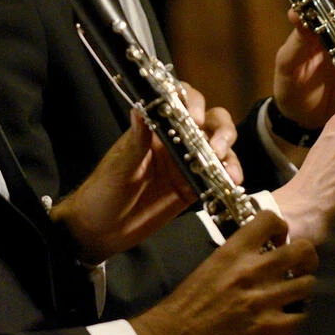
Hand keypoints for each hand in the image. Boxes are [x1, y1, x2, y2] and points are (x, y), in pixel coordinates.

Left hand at [53, 83, 240, 263]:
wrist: (100, 231)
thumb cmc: (103, 192)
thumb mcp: (119, 166)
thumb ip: (136, 140)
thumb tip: (140, 108)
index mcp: (155, 128)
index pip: (180, 102)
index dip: (193, 102)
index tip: (195, 118)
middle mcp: (176, 140)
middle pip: (210, 121)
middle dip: (221, 130)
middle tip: (217, 147)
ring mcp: (188, 164)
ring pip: (220, 147)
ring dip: (229, 154)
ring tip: (229, 172)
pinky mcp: (194, 187)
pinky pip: (219, 176)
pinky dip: (230, 176)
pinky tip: (233, 182)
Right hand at [130, 211, 316, 334]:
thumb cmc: (185, 305)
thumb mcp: (210, 266)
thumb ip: (237, 257)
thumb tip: (257, 253)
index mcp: (234, 252)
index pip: (271, 219)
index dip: (281, 228)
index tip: (279, 240)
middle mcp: (253, 271)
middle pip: (303, 250)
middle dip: (306, 257)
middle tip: (299, 266)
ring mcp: (264, 300)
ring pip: (308, 284)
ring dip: (303, 288)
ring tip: (294, 293)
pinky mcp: (268, 329)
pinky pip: (301, 316)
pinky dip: (298, 316)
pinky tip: (288, 317)